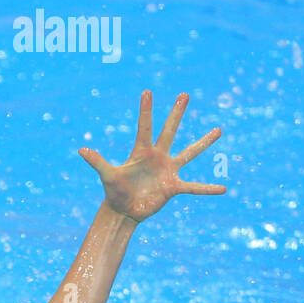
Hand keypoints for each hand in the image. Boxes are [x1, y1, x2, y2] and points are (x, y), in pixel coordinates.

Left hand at [79, 91, 224, 222]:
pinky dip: (207, 189)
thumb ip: (98, 162)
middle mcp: (158, 156)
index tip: (147, 91)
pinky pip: (194, 187)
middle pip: (169, 131)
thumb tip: (80, 149)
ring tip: (218, 129)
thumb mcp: (108, 176)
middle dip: (176, 114)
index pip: (144, 127)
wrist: (124, 211)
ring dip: (204, 142)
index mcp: (142, 152)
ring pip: (189, 153)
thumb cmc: (115, 192)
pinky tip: (223, 189)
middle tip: (184, 94)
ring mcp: (168, 170)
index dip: (145, 111)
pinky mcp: (173, 187)